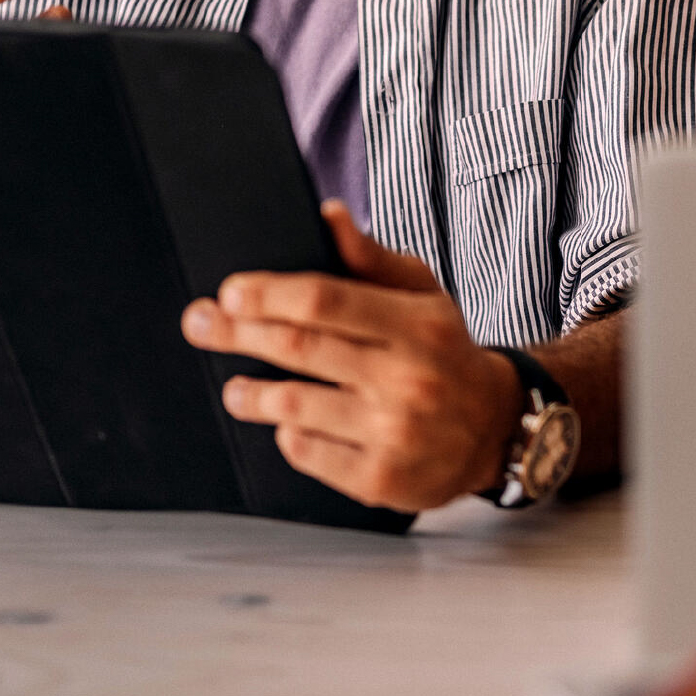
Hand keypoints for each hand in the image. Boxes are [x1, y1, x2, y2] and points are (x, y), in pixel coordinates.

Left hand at [180, 202, 524, 511]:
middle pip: (299, 348)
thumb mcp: (423, 296)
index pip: (326, 300)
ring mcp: (394, 432)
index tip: (230, 292)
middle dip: (238, 333)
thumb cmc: (446, 353)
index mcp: (415, 325)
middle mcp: (406, 378)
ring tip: (235, 389)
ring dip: (252, 393)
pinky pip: (310, 453)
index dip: (269, 294)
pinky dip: (289, 435)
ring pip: (296, 405)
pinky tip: (285, 424)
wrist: (496, 429)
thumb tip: (328, 215)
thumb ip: (371, 259)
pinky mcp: (382, 479)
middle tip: (199, 324)